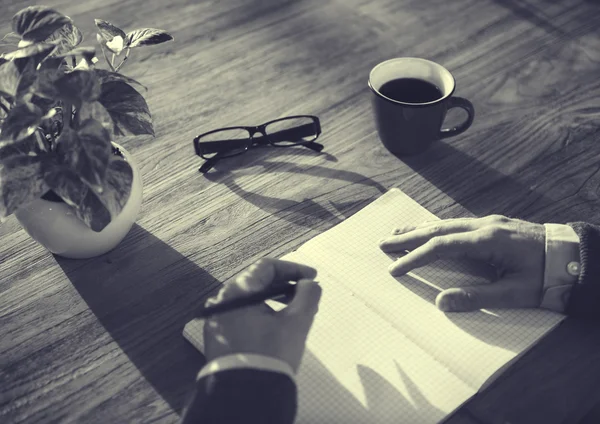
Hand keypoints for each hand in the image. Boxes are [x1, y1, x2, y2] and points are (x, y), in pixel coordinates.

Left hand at [203, 258, 321, 372]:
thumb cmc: (271, 354)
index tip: (312, 278)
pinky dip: (260, 314)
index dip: (293, 269)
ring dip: (274, 300)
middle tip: (306, 295)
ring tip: (295, 312)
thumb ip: (308, 295)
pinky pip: (241, 315)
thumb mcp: (297, 322)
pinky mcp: (216, 335)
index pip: (267, 267)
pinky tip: (276, 325)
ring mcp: (217, 318)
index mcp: (237, 291)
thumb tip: (309, 284)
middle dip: (285, 285)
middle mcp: (222, 300)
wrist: (245, 393)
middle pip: (257, 282)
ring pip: (249, 299)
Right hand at [379, 215, 545, 311]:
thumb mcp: (514, 292)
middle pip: (437, 228)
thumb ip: (476, 297)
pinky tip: (430, 230)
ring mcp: (489, 221)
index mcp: (487, 240)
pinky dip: (437, 227)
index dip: (415, 257)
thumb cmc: (547, 275)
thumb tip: (441, 302)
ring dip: (420, 228)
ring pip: (445, 222)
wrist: (575, 255)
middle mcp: (484, 225)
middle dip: (408, 237)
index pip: (441, 247)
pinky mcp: (494, 223)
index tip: (395, 268)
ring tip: (397, 233)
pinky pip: (457, 222)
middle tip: (383, 243)